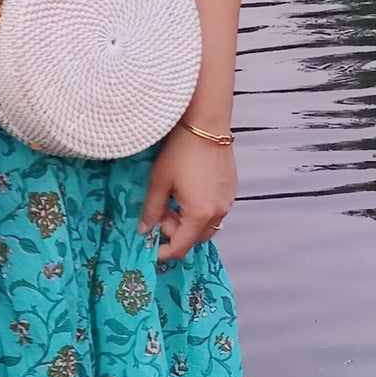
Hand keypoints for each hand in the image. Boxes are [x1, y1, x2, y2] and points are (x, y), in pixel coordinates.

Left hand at [139, 127, 236, 262]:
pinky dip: (200, 210)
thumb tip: (143, 230)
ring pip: (206, 225)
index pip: (181, 247)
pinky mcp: (231, 189)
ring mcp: (228, 201)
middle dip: (176, 232)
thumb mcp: (159, 182)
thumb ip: (151, 210)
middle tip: (161, 213)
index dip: (164, 251)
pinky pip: (215, 210)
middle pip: (195, 238)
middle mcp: (218, 212)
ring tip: (173, 200)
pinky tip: (187, 191)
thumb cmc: (180, 152)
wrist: (206, 125)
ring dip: (188, 222)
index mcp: (199, 215)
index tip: (150, 246)